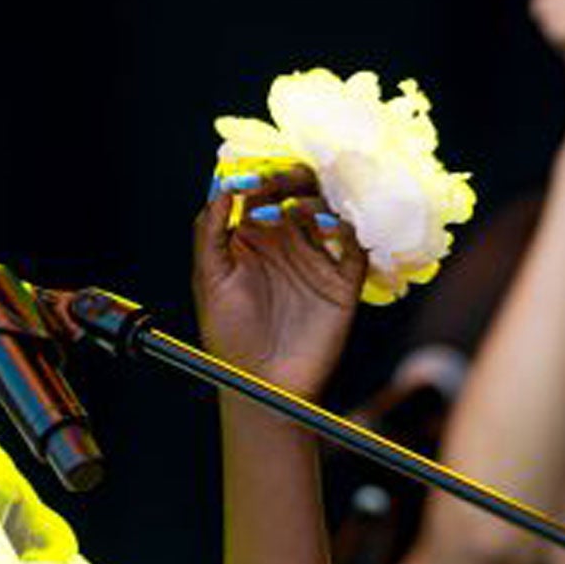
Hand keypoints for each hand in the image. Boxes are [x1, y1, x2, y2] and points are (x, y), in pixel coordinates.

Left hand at [193, 162, 366, 398]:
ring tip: (301, 211)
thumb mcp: (209, 282)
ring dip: (319, 202)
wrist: (263, 385)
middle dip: (294, 180)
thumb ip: (210, 233)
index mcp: (254, 237)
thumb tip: (221, 188)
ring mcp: (317, 259)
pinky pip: (355, 246)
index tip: (250, 181)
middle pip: (300, 192)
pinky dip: (350, 230)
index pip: (262, 192)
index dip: (259, 179)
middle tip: (285, 184)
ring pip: (329, 211)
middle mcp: (288, 241)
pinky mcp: (344, 281)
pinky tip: (332, 228)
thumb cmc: (229, 336)